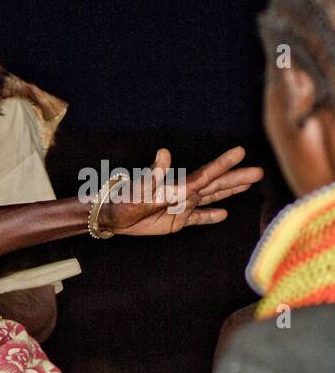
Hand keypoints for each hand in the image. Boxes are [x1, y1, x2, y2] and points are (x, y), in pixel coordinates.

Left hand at [105, 146, 262, 235]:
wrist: (114, 217)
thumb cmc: (127, 201)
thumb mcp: (142, 189)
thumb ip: (156, 174)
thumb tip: (163, 153)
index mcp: (180, 186)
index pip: (207, 175)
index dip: (224, 164)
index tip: (241, 151)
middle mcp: (185, 194)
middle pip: (216, 185)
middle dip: (237, 178)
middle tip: (260, 171)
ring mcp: (183, 207)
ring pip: (212, 197)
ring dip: (230, 192)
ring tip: (250, 184)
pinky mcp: (177, 221)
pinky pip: (197, 218)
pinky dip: (210, 216)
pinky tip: (224, 214)